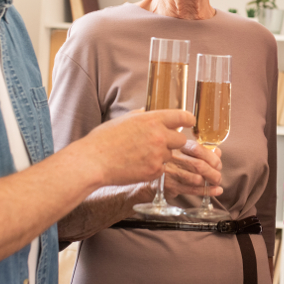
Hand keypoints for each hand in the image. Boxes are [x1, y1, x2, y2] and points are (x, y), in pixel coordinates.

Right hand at [74, 109, 192, 186]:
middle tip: (159, 144)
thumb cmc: (104, 140)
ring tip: (140, 156)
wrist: (93, 161)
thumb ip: (140, 116)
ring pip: (170, 155)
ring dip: (161, 156)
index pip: (182, 116)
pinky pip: (162, 169)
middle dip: (173, 142)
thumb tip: (147, 112)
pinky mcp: (154, 171)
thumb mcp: (124, 119)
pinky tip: (137, 165)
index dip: (188, 119)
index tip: (191, 122)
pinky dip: (153, 168)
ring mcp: (158, 155)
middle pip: (181, 139)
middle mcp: (159, 136)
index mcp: (152, 119)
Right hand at [162, 141, 223, 197]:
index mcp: (178, 146)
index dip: (211, 157)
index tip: (218, 163)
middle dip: (213, 172)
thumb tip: (217, 152)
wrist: (149, 177)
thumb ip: (201, 151)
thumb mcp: (182, 152)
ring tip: (215, 182)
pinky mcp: (171, 186)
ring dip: (210, 182)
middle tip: (218, 176)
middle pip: (199, 165)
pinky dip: (208, 191)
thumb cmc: (170, 163)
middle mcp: (174, 158)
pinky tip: (216, 191)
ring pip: (197, 179)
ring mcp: (172, 173)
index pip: (197, 149)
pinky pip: (193, 190)